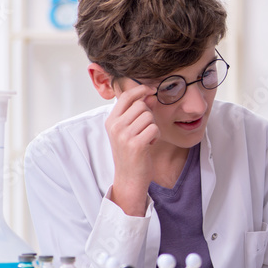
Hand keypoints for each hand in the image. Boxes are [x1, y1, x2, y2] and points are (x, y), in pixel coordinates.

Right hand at [106, 82, 159, 215]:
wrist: (129, 178)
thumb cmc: (131, 153)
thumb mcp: (130, 130)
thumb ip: (139, 112)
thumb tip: (151, 95)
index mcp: (111, 121)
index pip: (126, 96)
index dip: (140, 89)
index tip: (151, 90)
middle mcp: (115, 127)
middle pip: (141, 105)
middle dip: (149, 115)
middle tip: (145, 129)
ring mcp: (125, 136)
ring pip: (149, 117)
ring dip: (153, 127)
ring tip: (145, 138)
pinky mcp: (136, 144)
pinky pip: (154, 129)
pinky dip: (156, 136)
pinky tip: (149, 144)